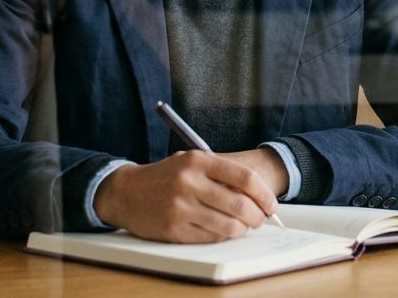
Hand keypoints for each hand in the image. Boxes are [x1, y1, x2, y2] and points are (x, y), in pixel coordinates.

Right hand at [92, 151, 279, 243]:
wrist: (126, 192)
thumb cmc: (166, 176)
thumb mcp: (191, 162)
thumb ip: (220, 173)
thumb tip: (256, 195)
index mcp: (198, 161)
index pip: (244, 178)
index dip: (264, 194)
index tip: (271, 204)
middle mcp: (189, 183)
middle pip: (240, 205)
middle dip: (258, 216)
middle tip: (260, 219)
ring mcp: (181, 207)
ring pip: (229, 225)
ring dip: (242, 229)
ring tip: (243, 225)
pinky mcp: (174, 229)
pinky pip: (211, 237)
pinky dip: (222, 236)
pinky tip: (222, 230)